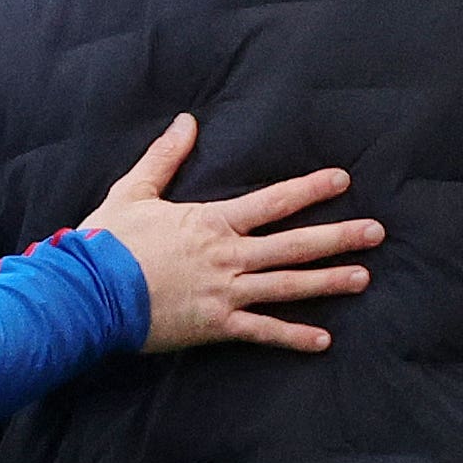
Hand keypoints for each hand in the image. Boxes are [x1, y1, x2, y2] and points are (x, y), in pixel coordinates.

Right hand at [79, 113, 380, 353]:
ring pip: (288, 286)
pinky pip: (263, 333)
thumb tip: (187, 122)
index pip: (272, 201)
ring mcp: (226, 293)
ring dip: (329, 282)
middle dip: (338, 237)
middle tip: (377, 232)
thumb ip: (165, 157)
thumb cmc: (106, 242)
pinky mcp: (216, 326)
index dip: (309, 190)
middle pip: (294, 244)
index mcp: (212, 222)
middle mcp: (228, 256)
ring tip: (364, 277)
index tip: (342, 180)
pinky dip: (293, 337)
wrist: (86, 292)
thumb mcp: (134, 191)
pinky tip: (324, 340)